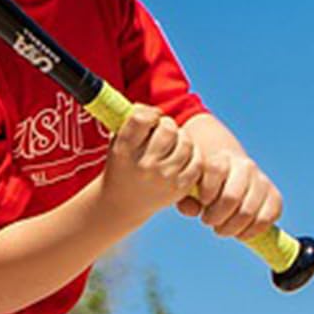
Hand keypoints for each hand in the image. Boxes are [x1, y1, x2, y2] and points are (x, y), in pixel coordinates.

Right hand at [100, 106, 202, 224]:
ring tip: (174, 144)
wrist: (122, 204)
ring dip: (182, 138)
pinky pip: (197, 162)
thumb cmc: (122, 165)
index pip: (142, 119)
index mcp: (124, 151)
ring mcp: (164, 178)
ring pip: (186, 143)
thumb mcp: (117, 143)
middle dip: (168, 125)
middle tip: (164, 132)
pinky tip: (182, 157)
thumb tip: (153, 109)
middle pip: (168, 128)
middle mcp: (144, 166)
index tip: (152, 119)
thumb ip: (131, 121)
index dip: (151, 113)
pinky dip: (192, 156)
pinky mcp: (179, 188)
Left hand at [177, 149, 283, 241]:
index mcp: (223, 159)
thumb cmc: (204, 181)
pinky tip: (240, 234)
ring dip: (232, 228)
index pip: (216, 171)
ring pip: (248, 211)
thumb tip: (193, 211)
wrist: (229, 170)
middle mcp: (245, 166)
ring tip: (221, 229)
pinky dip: (252, 231)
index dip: (206, 193)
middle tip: (208, 222)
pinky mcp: (274, 196)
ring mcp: (261, 181)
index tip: (202, 203)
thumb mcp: (189, 184)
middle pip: (231, 197)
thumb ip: (184, 196)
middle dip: (216, 217)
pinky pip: (267, 218)